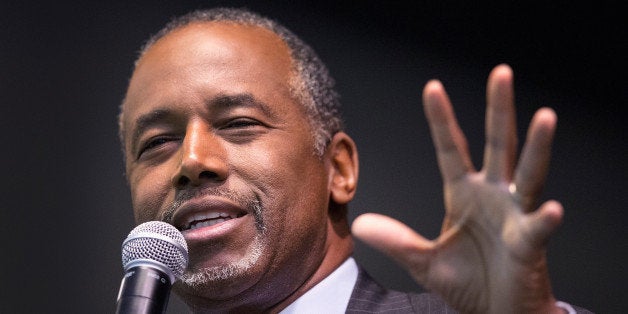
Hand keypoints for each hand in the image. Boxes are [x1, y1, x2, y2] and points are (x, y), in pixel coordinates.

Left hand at [352, 64, 565, 312]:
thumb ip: (397, 240)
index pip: (451, 148)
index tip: (433, 87)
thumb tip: (363, 224)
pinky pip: (538, 228)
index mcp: (463, 193)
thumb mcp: (423, 260)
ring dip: (537, 146)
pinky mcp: (529, 243)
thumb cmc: (466, 282)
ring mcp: (514, 214)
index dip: (442, 120)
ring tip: (545, 117)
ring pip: (528, 172)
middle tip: (501, 73)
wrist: (494, 312)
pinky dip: (544, 220)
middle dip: (498, 110)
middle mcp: (492, 195)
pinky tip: (550, 209)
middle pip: (496, 145)